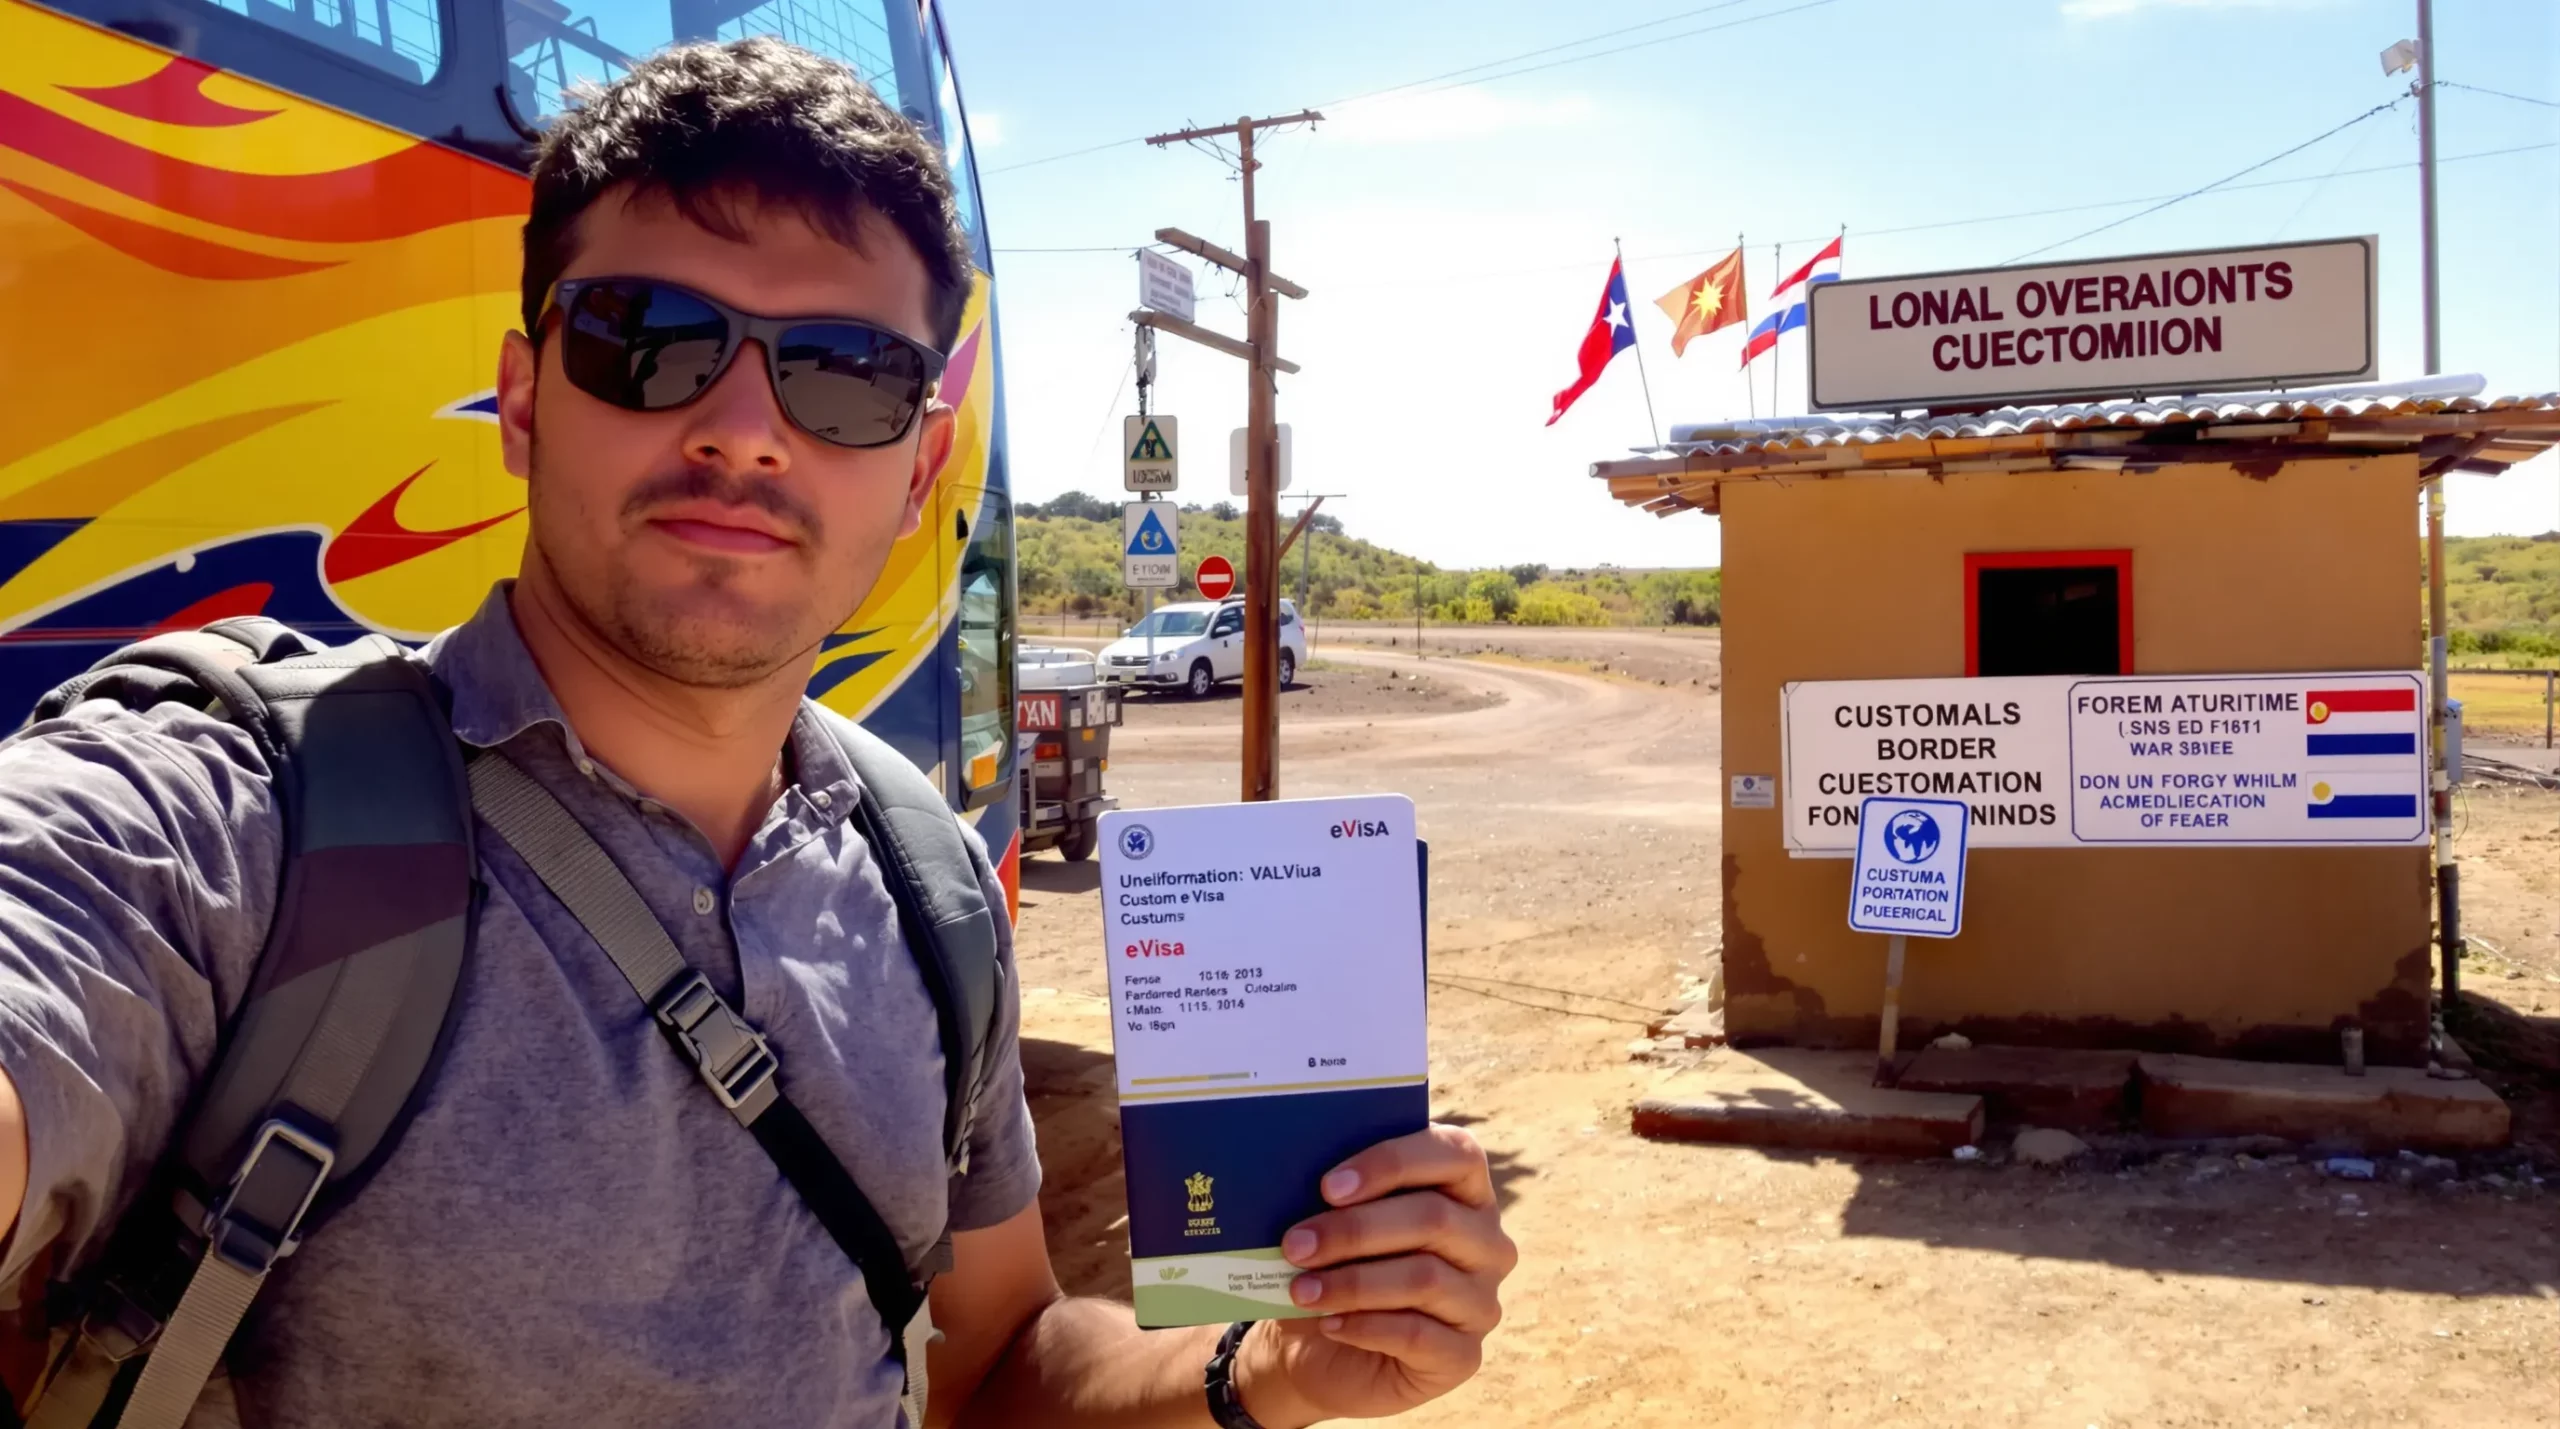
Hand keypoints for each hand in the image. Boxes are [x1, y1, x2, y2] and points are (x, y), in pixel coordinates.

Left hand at [1235, 1124, 1515, 1423]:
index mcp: (1466, 1190)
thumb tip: (1304, 1178)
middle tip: (1297, 1244)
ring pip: (1425, 1279)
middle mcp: (1487, 1243)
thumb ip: (1338, 1196)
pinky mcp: (1464, 1356)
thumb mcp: (1332, 1223)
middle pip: (1435, 1218)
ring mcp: (1481, 1302)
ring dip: (1353, 1282)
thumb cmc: (1333, 1266)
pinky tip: (1329, 1323)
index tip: (1328, 1186)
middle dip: (1356, 1230)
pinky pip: (1418, 1335)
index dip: (1394, 1163)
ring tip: (1301, 1289)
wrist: (1319, 1348)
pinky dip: (1365, 1326)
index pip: (1457, 1153)